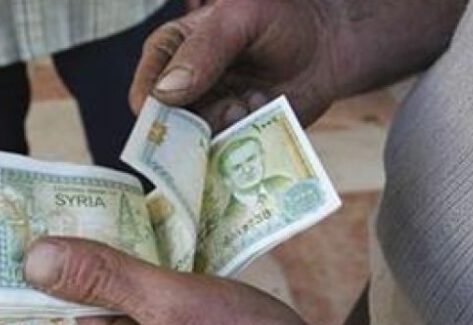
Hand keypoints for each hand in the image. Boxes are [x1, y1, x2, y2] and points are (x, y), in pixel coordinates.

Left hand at [23, 237, 328, 324]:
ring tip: (174, 249)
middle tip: (144, 223)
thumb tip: (34, 260)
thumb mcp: (173, 300)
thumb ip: (103, 277)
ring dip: (148, 279)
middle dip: (122, 266)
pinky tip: (189, 277)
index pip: (77, 302)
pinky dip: (167, 300)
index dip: (85, 256)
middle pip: (103, 308)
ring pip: (133, 315)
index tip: (94, 214)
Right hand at [131, 0, 340, 128]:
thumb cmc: (280, 18)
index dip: (157, 109)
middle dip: (198, 127)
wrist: (327, 45)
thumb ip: (202, 50)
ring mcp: (208, 119)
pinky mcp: (233, 139)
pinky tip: (265, 108)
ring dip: (228, 129)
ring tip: (254, 101)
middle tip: (232, 108)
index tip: (183, 108)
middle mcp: (183, 93)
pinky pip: (226, 158)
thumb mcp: (238, 18)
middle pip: (168, 131)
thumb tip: (165, 93)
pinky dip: (247, 139)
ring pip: (198, 148)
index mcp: (169, 54)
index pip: (146, 93)